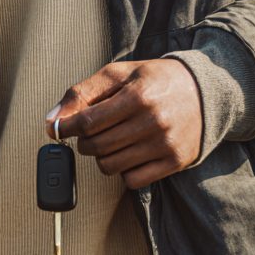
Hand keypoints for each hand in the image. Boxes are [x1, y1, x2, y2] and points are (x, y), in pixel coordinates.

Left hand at [45, 59, 202, 189]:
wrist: (203, 91)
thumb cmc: (154, 79)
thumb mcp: (119, 74)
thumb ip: (83, 92)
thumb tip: (52, 119)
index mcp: (137, 95)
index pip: (89, 121)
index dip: (67, 127)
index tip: (59, 128)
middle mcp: (152, 121)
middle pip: (98, 146)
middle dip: (84, 141)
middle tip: (88, 132)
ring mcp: (164, 145)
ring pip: (111, 165)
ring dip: (101, 156)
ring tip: (109, 139)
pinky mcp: (173, 163)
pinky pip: (132, 180)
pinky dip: (122, 170)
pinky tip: (127, 152)